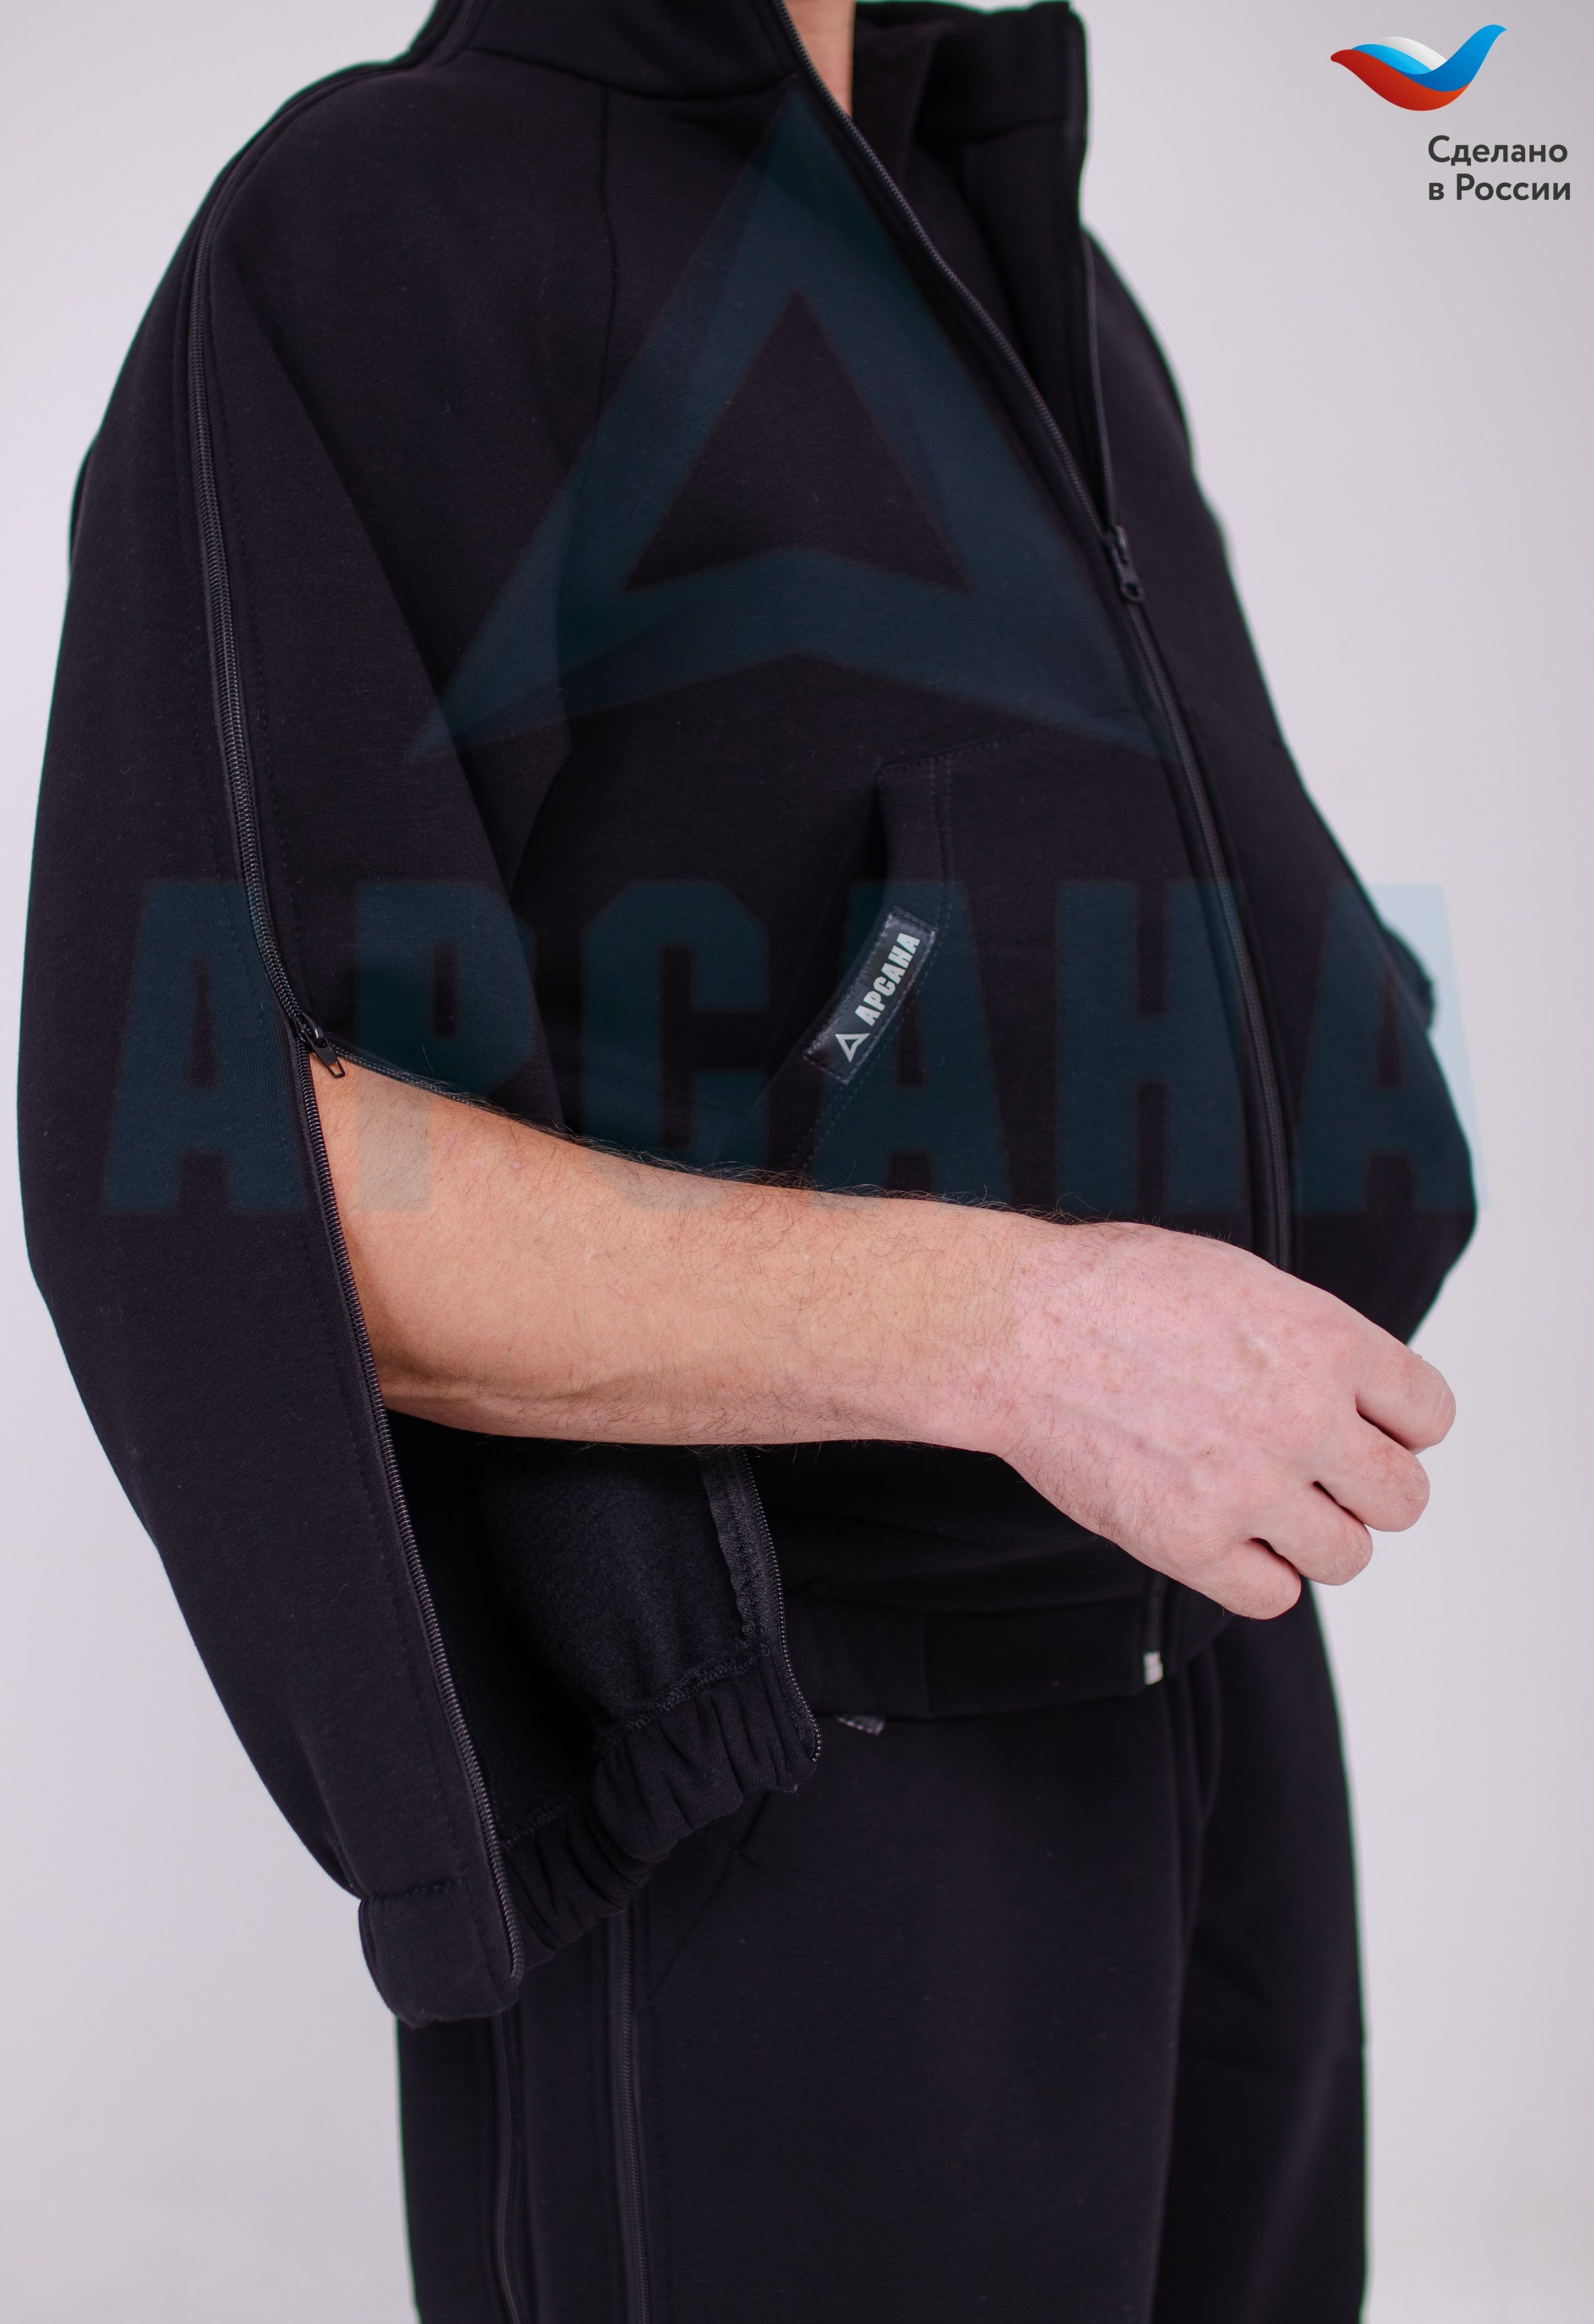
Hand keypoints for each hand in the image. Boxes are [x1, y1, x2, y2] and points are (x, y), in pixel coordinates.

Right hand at [971, 1221, 1455, 1618]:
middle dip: (1365, 1489)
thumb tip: (1353, 1395)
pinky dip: (1257, 1573)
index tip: (1361, 1426)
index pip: (1430, 1416)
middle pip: (1404, 1498)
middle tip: (1316, 1475)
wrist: (1016, 1329)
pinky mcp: (1190, 1542)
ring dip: (1314, 1536)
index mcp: (1327, 1342)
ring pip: (1347, 1556)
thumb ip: (1312, 1342)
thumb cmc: (1112, 1290)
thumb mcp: (1241, 1282)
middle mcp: (1304, 1419)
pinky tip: (1223, 1534)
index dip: (1397, 1425)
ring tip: (1263, 1504)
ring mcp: (1250, 1487)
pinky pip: (1273, 1594)